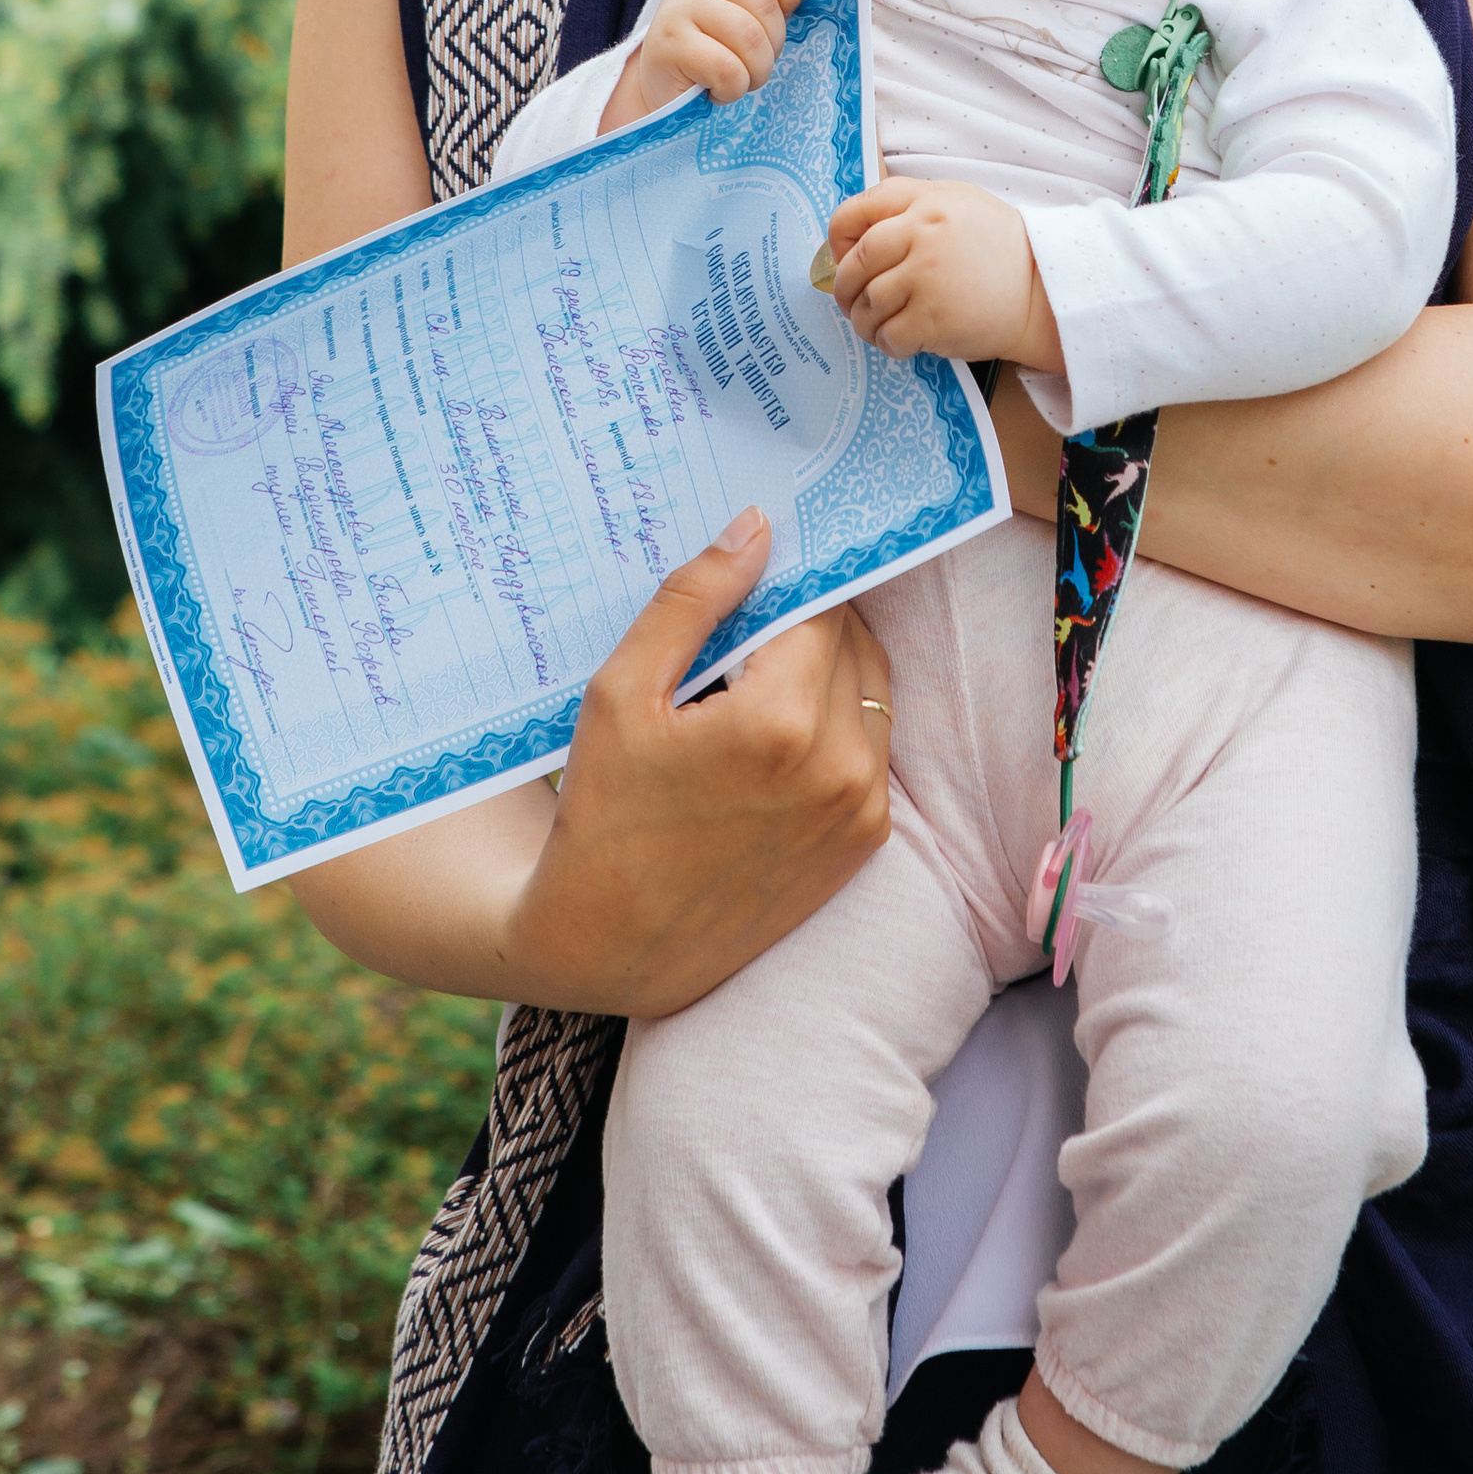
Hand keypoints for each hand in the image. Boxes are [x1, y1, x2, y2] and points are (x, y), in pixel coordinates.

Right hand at [501, 508, 892, 1018]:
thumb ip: (693, 600)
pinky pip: (870, 746)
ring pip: (869, 690)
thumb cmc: (603, 814)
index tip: (754, 576)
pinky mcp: (866, 841)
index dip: (785, 582)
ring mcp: (861, 808)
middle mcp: (840, 765)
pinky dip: (833, 724)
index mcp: (781, 720)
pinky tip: (769, 738)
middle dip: (804, 623)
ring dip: (825, 670)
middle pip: (850, 640)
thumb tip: (757, 529)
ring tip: (749, 684)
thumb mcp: (621, 693)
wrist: (611, 944)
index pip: (818, 603)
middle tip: (741, 632)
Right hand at [610, 0, 830, 122]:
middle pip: (765, 4)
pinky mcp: (667, 45)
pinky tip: (717, 90)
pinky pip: (727, 69)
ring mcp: (678, 7)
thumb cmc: (719, 55)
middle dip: (773, 45)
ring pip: (749, 37)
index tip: (773, 27)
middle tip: (753, 64)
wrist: (665, 97)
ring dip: (755, 72)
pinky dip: (732, 89)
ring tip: (738, 80)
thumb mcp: (756, 18)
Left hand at [825, 177, 1061, 371]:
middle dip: (844, 288)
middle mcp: (923, 236)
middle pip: (856, 263)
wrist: (1044, 292)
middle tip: (850, 301)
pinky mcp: (934, 320)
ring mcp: (927, 279)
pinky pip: (888, 335)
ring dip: (864, 321)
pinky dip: (886, 343)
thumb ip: (912, 206)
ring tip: (876, 325)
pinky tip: (900, 340)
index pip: (856, 212)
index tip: (843, 256)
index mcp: (926, 202)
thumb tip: (859, 234)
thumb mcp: (960, 202)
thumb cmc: (1000, 249)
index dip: (838, 238)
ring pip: (867, 304)